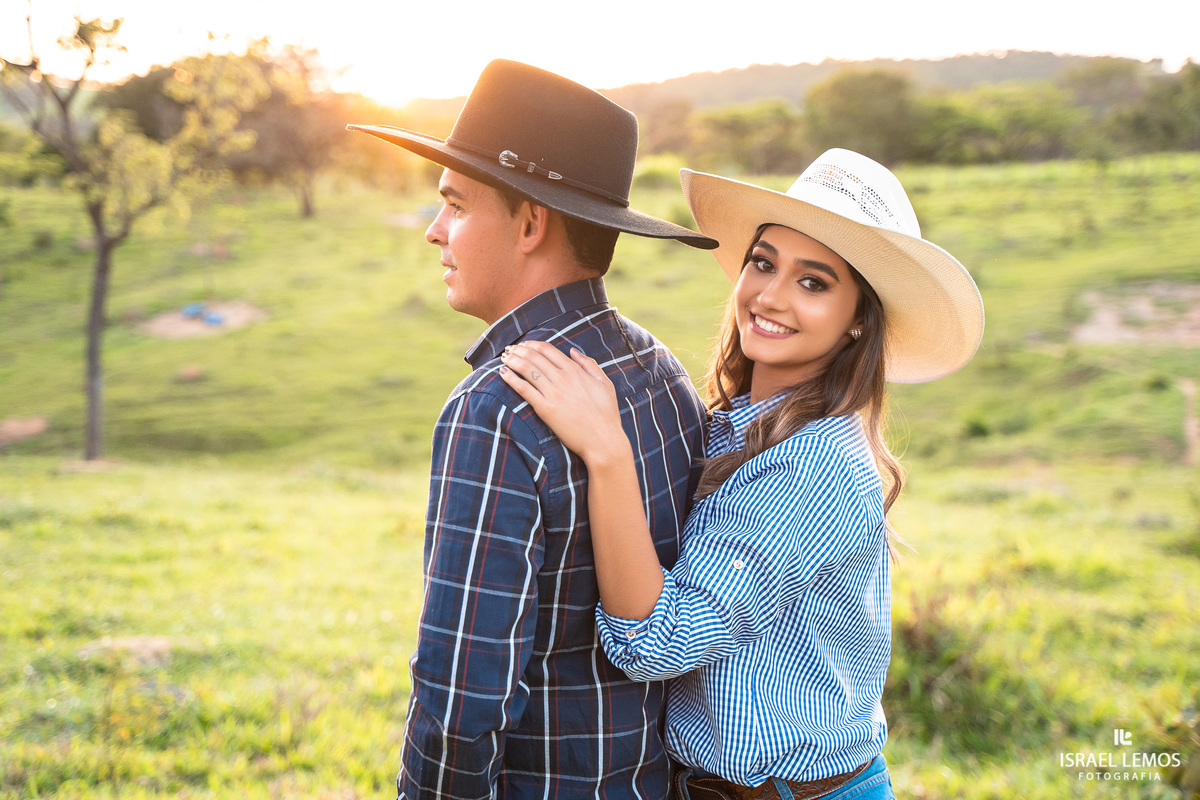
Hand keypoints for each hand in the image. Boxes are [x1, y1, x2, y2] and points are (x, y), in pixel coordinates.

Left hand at [499, 341, 628, 465]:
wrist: (603, 440)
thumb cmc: (607, 414)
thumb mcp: (604, 383)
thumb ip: (589, 364)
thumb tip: (573, 350)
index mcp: (575, 371)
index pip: (547, 350)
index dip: (532, 344)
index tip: (523, 345)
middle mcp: (563, 378)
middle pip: (534, 356)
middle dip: (518, 350)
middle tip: (509, 349)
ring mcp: (553, 393)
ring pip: (526, 369)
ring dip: (512, 360)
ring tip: (503, 358)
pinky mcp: (545, 409)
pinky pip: (523, 389)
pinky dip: (511, 379)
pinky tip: (502, 373)